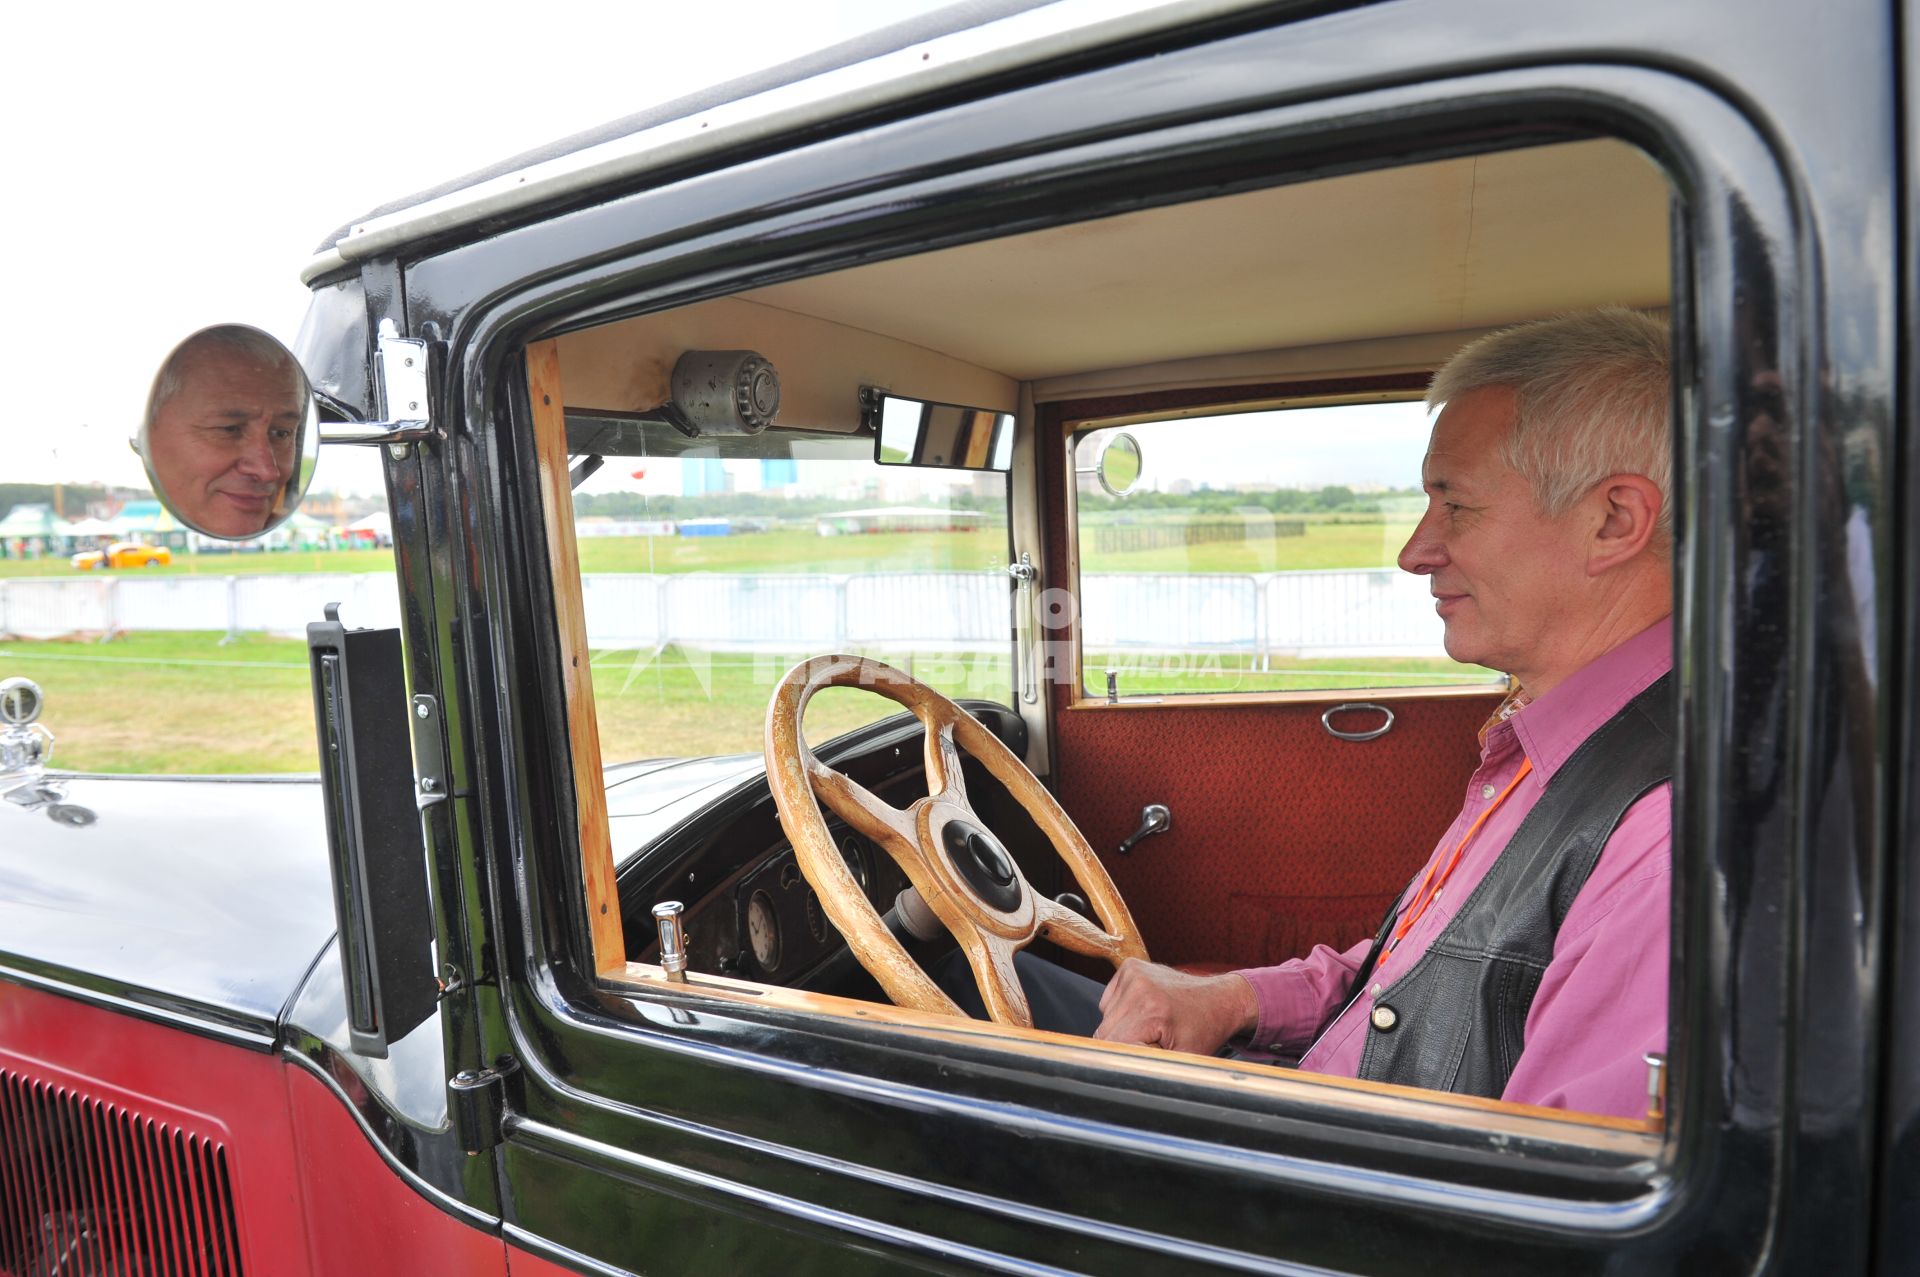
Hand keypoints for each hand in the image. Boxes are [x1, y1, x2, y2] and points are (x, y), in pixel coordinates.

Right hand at [1093, 959, 1257, 1055]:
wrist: (1219, 1000)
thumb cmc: (1204, 1031)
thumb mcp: (1182, 1060)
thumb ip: (1147, 1067)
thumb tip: (1119, 1075)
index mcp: (1151, 1011)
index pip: (1111, 1045)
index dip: (1125, 1057)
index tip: (1146, 1055)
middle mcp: (1138, 986)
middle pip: (1104, 1032)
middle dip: (1123, 1044)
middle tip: (1152, 1042)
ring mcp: (1133, 973)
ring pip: (1106, 1018)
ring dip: (1122, 1028)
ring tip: (1152, 1025)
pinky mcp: (1130, 967)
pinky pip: (1110, 1001)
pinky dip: (1123, 1012)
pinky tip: (1146, 1011)